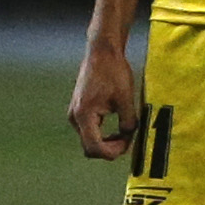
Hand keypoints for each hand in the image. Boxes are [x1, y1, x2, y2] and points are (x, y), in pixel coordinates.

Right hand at [70, 39, 139, 159]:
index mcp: (84, 115)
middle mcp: (75, 118)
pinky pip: (90, 132)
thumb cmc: (114, 73)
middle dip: (111, 148)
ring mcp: (75, 116)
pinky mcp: (79, 112)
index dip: (113, 151)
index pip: (94, 148)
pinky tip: (118, 129)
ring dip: (108, 142)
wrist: (101, 54)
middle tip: (130, 139)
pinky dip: (103, 135)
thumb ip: (128, 122)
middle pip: (90, 148)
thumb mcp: (126, 99)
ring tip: (126, 133)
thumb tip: (128, 137)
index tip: (129, 143)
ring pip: (90, 141)